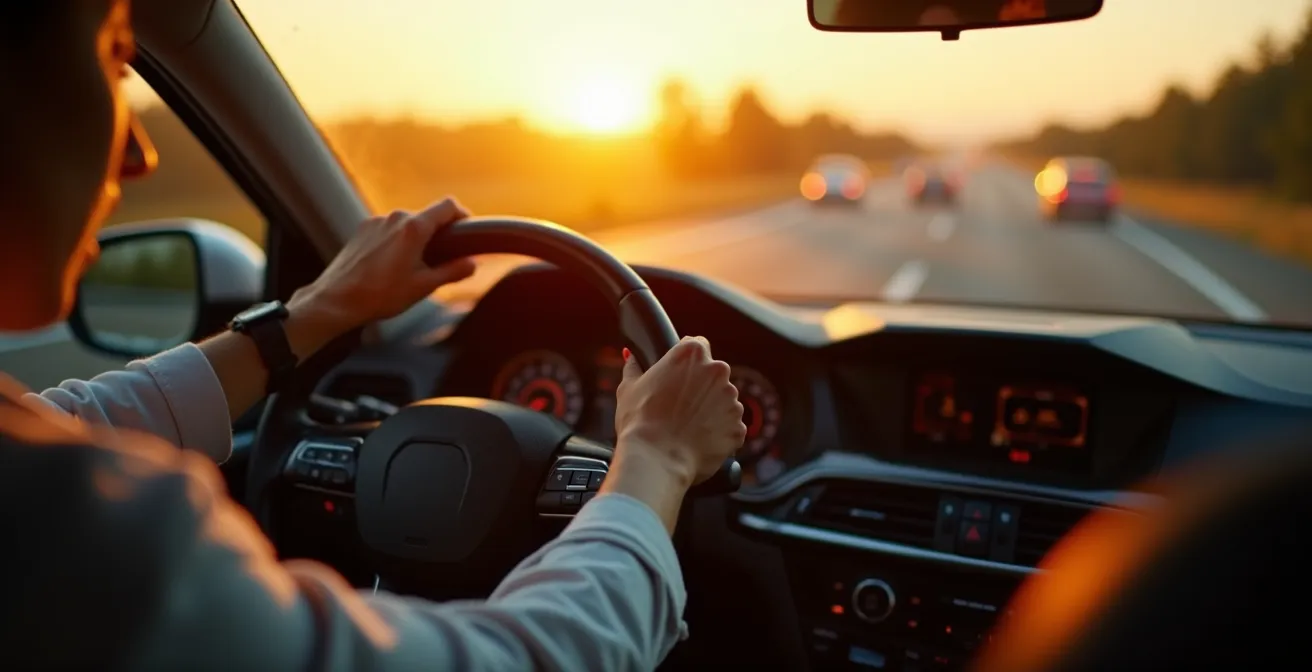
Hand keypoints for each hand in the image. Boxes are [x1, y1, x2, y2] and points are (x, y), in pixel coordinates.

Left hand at [283, 198, 476, 355]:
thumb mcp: (424, 287)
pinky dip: (396, 241)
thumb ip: (453, 271)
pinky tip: (390, 265)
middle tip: (442, 259)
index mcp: (414, 228)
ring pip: (407, 223)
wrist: (337, 300)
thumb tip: (472, 264)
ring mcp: (376, 222)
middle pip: (427, 216)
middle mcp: (395, 218)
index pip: (448, 205)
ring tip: (412, 266)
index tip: (465, 230)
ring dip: (415, 238)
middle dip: (438, 234)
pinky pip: (388, 229)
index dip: (462, 215)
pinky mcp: (362, 229)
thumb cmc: (380, 295)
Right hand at [611, 336, 745, 488]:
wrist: (655, 460)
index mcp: (692, 354)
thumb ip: (634, 367)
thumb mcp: (629, 388)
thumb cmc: (639, 422)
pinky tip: (698, 441)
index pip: (697, 345)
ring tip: (688, 427)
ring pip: (724, 400)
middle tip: (680, 406)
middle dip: (701, 387)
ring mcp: (732, 400)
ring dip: (711, 410)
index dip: (687, 362)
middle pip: (713, 374)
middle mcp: (718, 371)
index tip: (679, 376)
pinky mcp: (738, 427)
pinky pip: (730, 426)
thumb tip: (631, 357)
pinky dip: (719, 433)